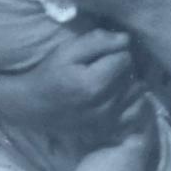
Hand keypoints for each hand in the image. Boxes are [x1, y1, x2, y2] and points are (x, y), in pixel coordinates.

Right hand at [0, 25, 141, 137]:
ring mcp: (109, 121)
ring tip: (111, 81)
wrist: (32, 106)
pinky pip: (136, 114)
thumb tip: (126, 39)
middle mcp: (105, 106)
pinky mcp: (109, 131)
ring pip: (138, 93)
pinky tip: (119, 97)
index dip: (114, 51)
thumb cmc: (48, 75)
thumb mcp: (67, 51)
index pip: (125, 58)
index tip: (100, 55)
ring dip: (128, 84)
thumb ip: (97, 42)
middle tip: (104, 66)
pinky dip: (133, 103)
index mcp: (94, 84)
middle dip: (122, 67)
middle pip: (132, 75)